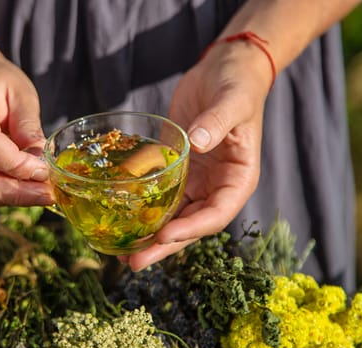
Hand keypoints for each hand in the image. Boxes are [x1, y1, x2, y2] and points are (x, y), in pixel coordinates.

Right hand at [0, 55, 54, 207]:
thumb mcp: (21, 93)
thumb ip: (29, 125)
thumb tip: (40, 161)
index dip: (15, 164)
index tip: (43, 171)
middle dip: (15, 192)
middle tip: (48, 195)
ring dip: (13, 197)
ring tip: (44, 194)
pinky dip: (6, 195)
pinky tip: (30, 190)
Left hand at [122, 41, 271, 270]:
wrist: (225, 69)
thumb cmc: (237, 84)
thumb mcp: (232, 101)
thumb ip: (217, 122)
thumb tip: (199, 143)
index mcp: (238, 178)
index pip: (216, 213)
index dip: (191, 228)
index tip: (163, 235)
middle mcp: (216, 185)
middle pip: (190, 224)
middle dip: (163, 245)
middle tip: (134, 264)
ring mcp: (196, 180)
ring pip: (173, 216)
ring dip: (150, 235)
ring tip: (122, 253)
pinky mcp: (178, 169)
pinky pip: (161, 195)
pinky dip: (145, 210)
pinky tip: (124, 221)